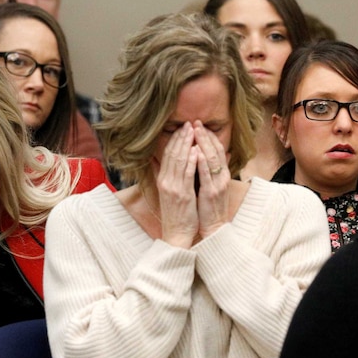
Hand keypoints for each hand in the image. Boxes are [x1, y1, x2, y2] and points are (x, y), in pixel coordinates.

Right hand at [155, 122, 199, 247]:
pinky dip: (191, 162)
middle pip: (173, 154)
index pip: (167, 154)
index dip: (175, 140)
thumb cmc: (176, 213)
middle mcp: (166, 182)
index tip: (182, 128)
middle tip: (188, 124)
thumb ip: (166, 175)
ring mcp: (174, 188)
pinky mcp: (183, 195)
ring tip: (193, 131)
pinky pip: (187, 175)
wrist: (176, 233)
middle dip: (181, 138)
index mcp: (162, 180)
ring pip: (179, 161)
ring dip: (187, 144)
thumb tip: (161, 161)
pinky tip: (195, 151)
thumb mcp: (168, 192)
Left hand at [193, 121, 231, 239]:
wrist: (214, 227)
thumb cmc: (210, 206)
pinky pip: (206, 175)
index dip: (208, 136)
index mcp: (221, 173)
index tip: (199, 124)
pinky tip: (197, 152)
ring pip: (212, 159)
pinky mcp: (211, 192)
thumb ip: (210, 170)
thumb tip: (205, 155)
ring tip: (195, 131)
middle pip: (215, 150)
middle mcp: (222, 176)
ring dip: (203, 144)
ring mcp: (217, 184)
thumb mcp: (212, 185)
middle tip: (195, 122)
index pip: (217, 149)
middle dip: (205, 135)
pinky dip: (202, 162)